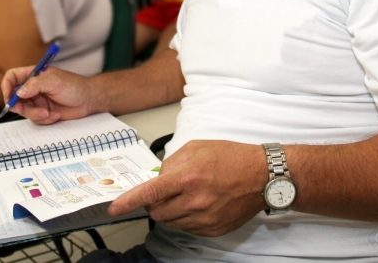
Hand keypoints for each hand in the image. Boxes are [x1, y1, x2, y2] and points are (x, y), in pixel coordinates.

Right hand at [0, 66, 97, 123]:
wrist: (89, 100)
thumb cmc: (74, 86)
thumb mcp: (55, 82)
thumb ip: (36, 85)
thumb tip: (18, 92)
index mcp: (34, 75)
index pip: (12, 77)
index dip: (6, 86)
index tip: (8, 96)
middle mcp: (33, 88)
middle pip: (14, 97)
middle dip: (19, 106)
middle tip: (23, 110)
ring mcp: (37, 101)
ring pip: (24, 111)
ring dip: (35, 114)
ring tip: (49, 113)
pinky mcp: (43, 112)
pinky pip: (35, 119)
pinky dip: (45, 119)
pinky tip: (56, 115)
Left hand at [108, 140, 267, 236]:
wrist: (262, 176)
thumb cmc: (232, 157)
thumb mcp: (197, 148)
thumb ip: (172, 162)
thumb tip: (158, 176)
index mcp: (188, 176)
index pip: (150, 192)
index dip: (129, 201)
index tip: (115, 208)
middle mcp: (195, 200)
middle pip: (157, 211)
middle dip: (154, 202)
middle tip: (166, 191)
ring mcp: (205, 218)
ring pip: (170, 221)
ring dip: (170, 210)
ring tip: (188, 194)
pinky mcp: (213, 229)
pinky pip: (187, 228)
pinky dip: (186, 217)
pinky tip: (199, 203)